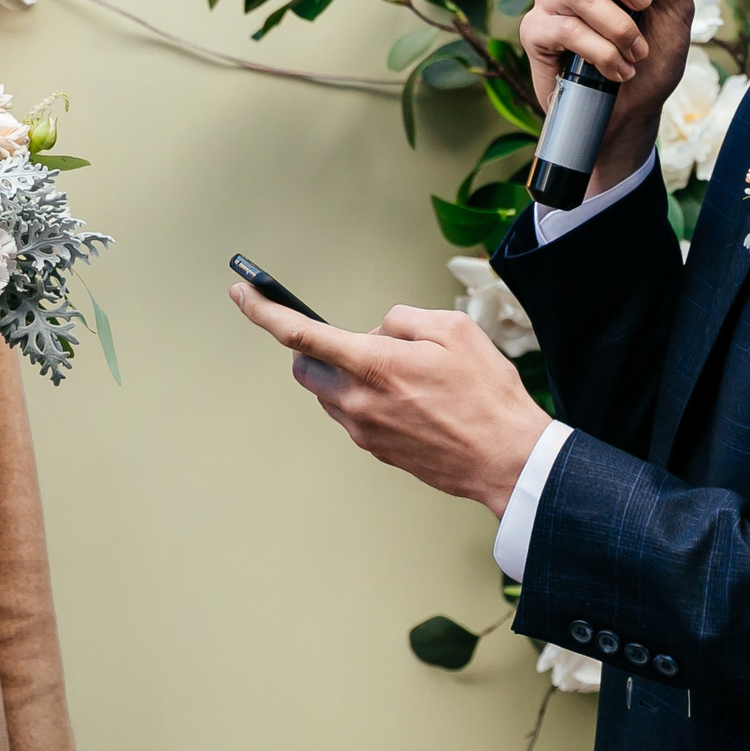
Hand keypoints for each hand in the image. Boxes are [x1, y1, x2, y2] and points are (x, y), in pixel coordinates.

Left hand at [228, 283, 547, 517]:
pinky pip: (353, 414)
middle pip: (306, 367)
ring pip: (329, 393)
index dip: (262, 310)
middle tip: (354, 341)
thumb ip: (401, 320)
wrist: (507, 458)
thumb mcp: (452, 329)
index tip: (242, 292)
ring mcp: (364, 430)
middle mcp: (358, 401)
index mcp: (373, 365)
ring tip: (400, 372)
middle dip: (314, 347)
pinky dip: (364, 397)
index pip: (298, 334)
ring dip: (344, 374)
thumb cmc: (486, 394)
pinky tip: (408, 397)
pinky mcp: (376, 450)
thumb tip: (377, 331)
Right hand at [519, 0, 696, 194]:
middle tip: (645, 1)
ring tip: (637, 53)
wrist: (632, 114)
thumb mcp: (674, 11)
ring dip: (617, 26)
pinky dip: (599, 51)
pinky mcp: (536, 34)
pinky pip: (564, 29)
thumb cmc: (651, 59)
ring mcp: (551, 3)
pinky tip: (616, 70)